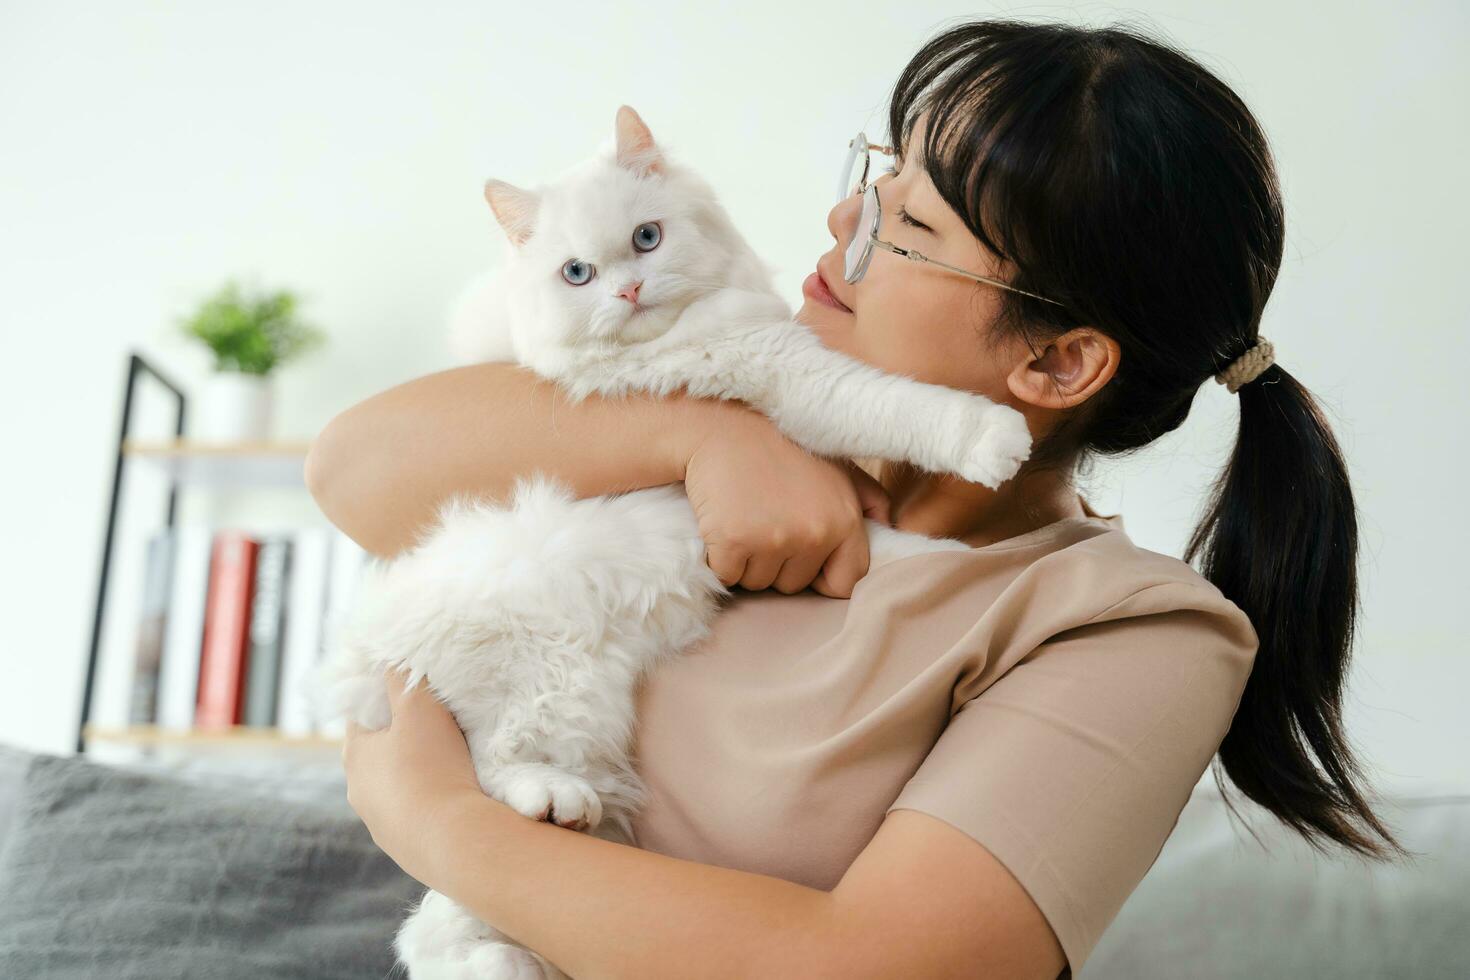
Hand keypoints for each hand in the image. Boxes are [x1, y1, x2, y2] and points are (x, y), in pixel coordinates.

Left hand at [342, 671, 485, 882]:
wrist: (455, 842)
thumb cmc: (432, 768)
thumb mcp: (419, 707)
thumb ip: (403, 676)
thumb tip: (389, 653)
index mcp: (355, 755)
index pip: (361, 714)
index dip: (383, 696)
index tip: (409, 687)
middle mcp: (359, 792)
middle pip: (378, 752)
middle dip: (403, 736)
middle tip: (437, 722)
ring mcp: (382, 825)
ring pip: (397, 786)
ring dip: (417, 772)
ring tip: (452, 761)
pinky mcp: (407, 849)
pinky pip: (416, 815)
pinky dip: (432, 802)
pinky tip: (456, 796)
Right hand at [683, 411, 891, 598]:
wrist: (722, 424)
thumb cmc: (781, 445)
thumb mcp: (840, 466)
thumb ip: (870, 500)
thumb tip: (888, 528)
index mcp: (845, 519)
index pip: (845, 582)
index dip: (821, 575)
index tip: (802, 556)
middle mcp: (815, 533)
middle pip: (794, 585)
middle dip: (778, 563)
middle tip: (764, 520)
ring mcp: (774, 539)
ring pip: (759, 582)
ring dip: (748, 561)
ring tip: (744, 517)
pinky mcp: (734, 541)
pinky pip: (728, 576)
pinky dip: (720, 559)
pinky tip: (722, 523)